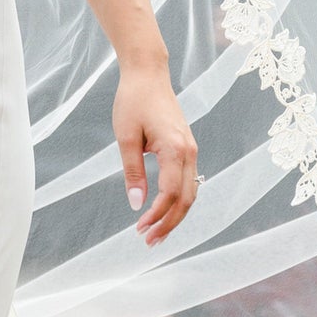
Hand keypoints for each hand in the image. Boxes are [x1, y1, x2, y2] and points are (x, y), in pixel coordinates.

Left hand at [114, 65, 197, 244]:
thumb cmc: (133, 101)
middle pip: (187, 199)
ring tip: (155, 233)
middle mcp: (189, 151)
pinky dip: (178, 201)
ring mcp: (191, 150)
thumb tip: (136, 205)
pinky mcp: (187, 148)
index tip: (139, 229)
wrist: (148, 74)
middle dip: (169, 224)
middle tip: (149, 242)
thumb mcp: (125, 137)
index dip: (156, 215)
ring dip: (175, 216)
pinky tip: (163, 212)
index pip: (170, 193)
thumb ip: (133, 172)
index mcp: (174, 148)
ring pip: (191, 193)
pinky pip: (189, 182)